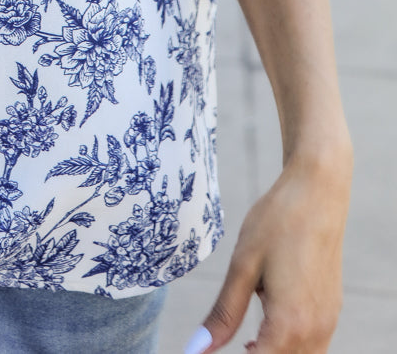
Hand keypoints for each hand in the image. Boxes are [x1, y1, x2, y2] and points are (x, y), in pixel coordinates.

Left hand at [187, 150, 350, 352]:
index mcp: (290, 323)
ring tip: (245, 341)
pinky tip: (267, 327)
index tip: (206, 351)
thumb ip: (224, 313)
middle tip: (226, 343)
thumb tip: (198, 349)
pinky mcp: (331, 311)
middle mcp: (315, 331)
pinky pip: (312, 348)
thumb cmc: (277, 222)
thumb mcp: (243, 265)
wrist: (318, 191)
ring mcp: (327, 322)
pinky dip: (289, 348)